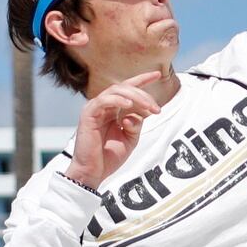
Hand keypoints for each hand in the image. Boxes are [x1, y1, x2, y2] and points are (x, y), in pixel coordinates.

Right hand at [65, 75, 162, 190]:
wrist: (94, 172)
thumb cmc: (109, 157)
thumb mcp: (130, 138)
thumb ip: (137, 123)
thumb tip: (141, 112)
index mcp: (113, 110)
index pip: (128, 89)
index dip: (142, 80)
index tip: (158, 74)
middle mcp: (103, 106)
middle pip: (125, 88)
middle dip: (144, 95)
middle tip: (156, 109)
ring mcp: (95, 109)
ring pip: (116, 90)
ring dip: (135, 97)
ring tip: (147, 108)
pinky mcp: (88, 114)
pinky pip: (103, 100)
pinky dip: (117, 100)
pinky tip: (128, 106)